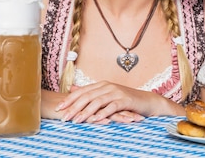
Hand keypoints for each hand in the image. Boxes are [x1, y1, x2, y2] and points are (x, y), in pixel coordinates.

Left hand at [54, 81, 180, 123]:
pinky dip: (103, 113)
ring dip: (85, 111)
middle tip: (63, 117)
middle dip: (74, 107)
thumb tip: (73, 90)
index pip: (82, 92)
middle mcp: (108, 87)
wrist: (146, 101)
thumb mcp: (107, 95)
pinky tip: (95, 119)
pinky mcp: (125, 100)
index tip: (58, 108)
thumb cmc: (126, 100)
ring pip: (97, 101)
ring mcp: (117, 93)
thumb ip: (91, 93)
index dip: (70, 100)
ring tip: (76, 120)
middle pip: (87, 96)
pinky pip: (112, 107)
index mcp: (102, 85)